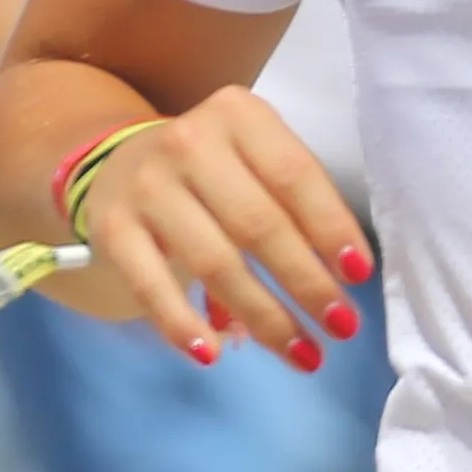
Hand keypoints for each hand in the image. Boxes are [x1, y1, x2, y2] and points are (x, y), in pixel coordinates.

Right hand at [64, 84, 378, 367]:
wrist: (120, 161)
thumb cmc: (214, 168)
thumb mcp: (256, 160)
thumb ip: (295, 205)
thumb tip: (337, 278)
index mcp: (239, 116)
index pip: (295, 175)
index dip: (330, 228)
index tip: (360, 275)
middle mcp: (190, 142)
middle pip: (258, 224)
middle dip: (306, 283)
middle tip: (343, 328)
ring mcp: (147, 185)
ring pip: (214, 261)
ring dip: (263, 315)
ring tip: (302, 353)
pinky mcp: (111, 227)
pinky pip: (150, 284)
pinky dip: (180, 323)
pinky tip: (211, 355)